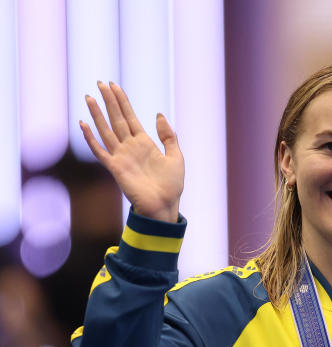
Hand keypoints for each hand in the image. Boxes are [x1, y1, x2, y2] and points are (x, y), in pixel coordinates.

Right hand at [79, 82, 183, 222]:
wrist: (164, 205)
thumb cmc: (172, 185)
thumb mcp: (176, 157)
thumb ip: (168, 136)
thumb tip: (158, 114)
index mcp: (145, 143)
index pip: (130, 117)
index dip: (122, 101)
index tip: (114, 85)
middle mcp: (130, 147)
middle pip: (116, 119)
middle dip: (109, 101)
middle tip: (99, 83)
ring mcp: (121, 156)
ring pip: (106, 130)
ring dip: (97, 114)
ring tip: (89, 97)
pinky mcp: (115, 168)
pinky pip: (99, 151)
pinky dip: (90, 138)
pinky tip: (83, 124)